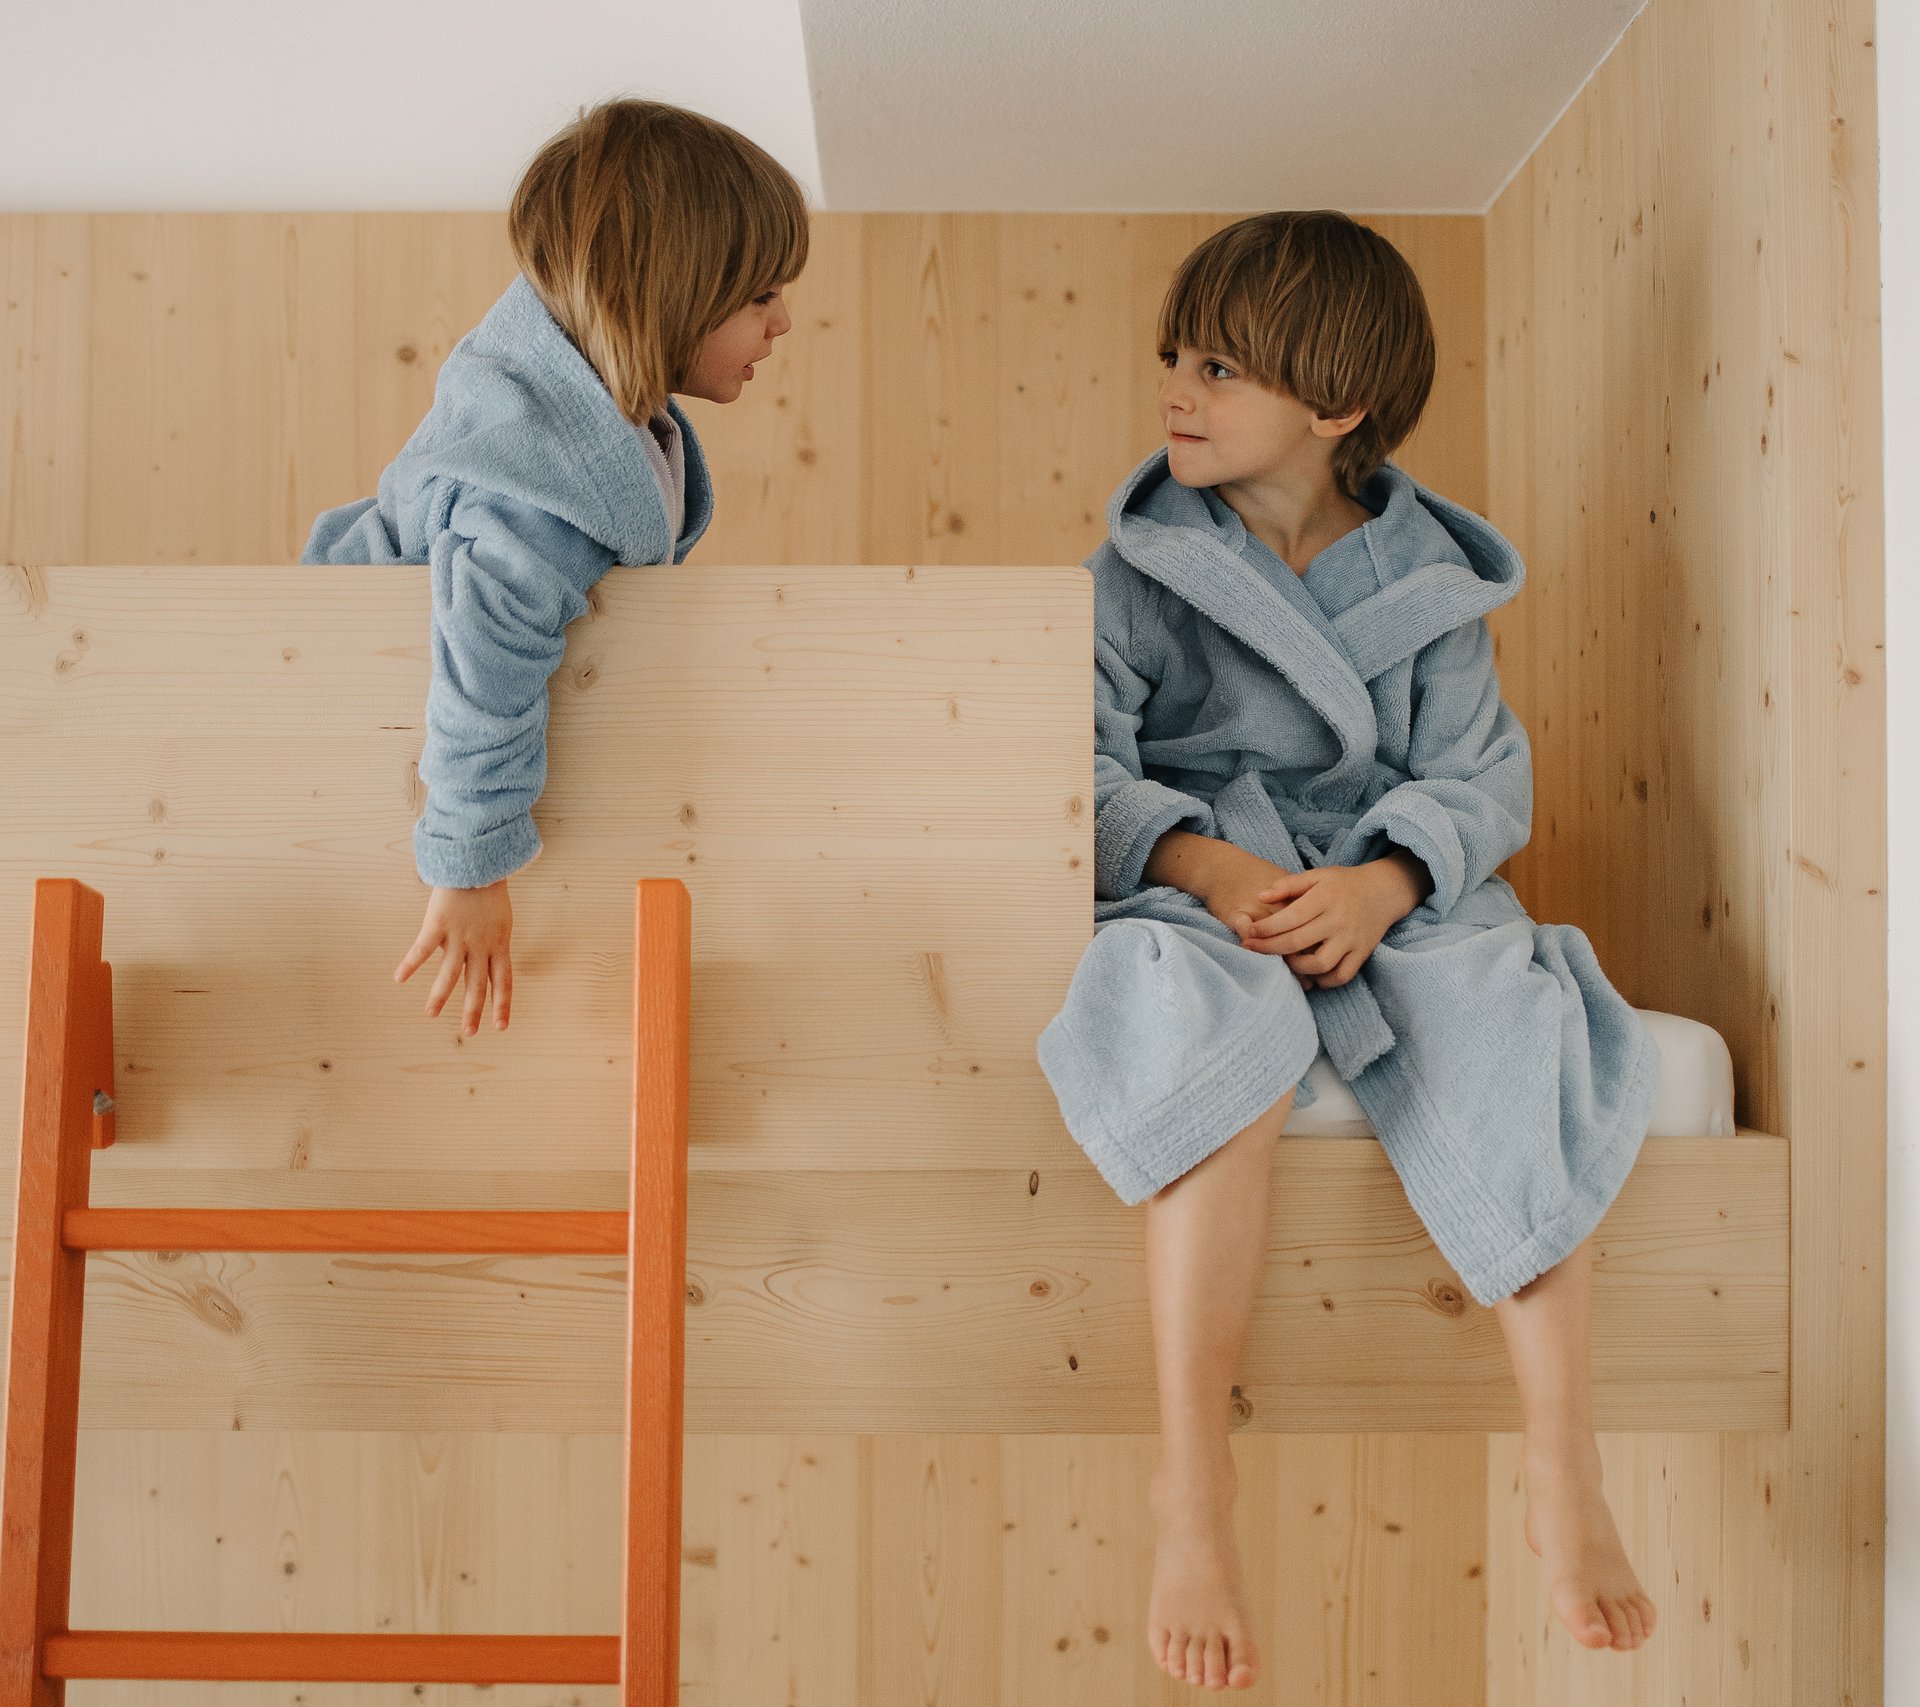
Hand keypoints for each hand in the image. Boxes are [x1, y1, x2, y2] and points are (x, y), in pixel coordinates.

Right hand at [395, 880, 513, 1033]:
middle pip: (478, 985)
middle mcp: (480, 946)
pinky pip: (422, 949)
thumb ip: (491, 942)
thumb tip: (482, 959)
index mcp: (499, 945)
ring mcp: (459, 937)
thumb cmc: (488, 891)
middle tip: (470, 1032)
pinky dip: (410, 964)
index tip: (501, 1027)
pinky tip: (399, 978)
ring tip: (430, 1014)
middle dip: (473, 1011)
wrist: (477, 863)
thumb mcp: (500, 921)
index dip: (502, 1005)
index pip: (503, 982)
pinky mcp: (438, 925)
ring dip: (439, 996)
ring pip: (450, 974)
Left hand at [1236, 852, 1428, 987]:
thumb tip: (1261, 895)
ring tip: (1285, 960)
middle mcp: (1338, 920)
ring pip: (1320, 964)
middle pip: (1298, 942)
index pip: (1290, 917)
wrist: (1384, 891)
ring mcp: (1352, 939)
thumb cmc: (1343, 884)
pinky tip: (1310, 973)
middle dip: (1270, 949)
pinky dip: (1323, 980)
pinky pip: (1342, 976)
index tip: (1250, 933)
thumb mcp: (1318, 875)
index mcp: (1325, 898)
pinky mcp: (1362, 954)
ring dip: (1297, 967)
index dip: (1266, 928)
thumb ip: (1288, 884)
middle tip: (1251, 950)